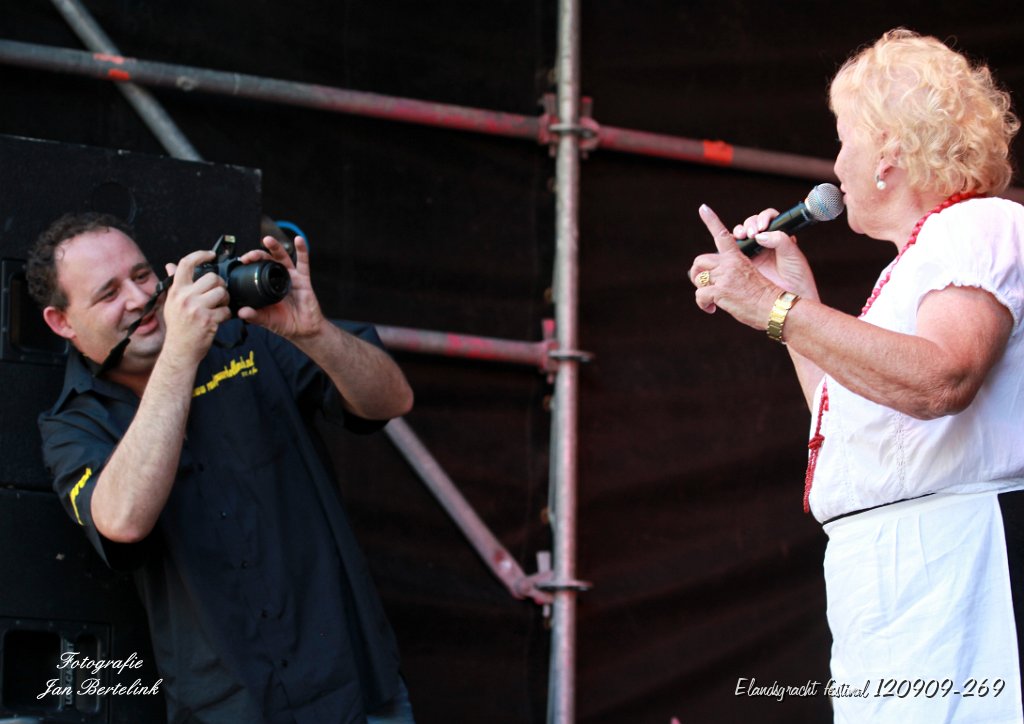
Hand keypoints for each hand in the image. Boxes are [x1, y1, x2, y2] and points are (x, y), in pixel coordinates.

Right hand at [162, 250, 231, 363]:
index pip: (186, 263)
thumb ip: (174, 284)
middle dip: (220, 285)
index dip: (200, 255)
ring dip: (225, 300)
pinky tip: (220, 319)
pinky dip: (227, 315)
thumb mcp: (172, 303)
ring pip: (222, 292)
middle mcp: (184, 297)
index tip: (211, 255)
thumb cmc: (178, 327)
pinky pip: (226, 310)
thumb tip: (170, 265)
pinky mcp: (207, 320)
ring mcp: (196, 308)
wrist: (179, 350)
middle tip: (219, 295)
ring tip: (219, 307)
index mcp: (176, 291)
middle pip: (212, 277)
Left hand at [236, 236, 325, 339]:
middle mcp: (278, 279)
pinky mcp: (303, 279)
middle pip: (267, 261)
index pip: (256, 270)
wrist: (303, 330)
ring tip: (268, 240)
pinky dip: (302, 250)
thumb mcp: (266, 320)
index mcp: (267, 287)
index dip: (249, 264)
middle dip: (258, 254)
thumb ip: (254, 316)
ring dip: (275, 247)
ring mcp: (291, 277)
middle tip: (250, 255)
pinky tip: (299, 240)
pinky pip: (303, 263)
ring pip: (282, 258)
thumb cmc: (285, 323)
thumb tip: (241, 312)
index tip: (242, 262)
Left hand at [688, 204, 783, 328]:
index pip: (723, 236)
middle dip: (697, 273)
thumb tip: (723, 275)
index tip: (703, 208)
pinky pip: (700, 295)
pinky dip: (703, 304)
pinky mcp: (720, 291)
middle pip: (700, 260)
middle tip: (703, 284)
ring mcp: (724, 277)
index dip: (712, 220)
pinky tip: (712, 309)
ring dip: (701, 290)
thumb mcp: (753, 276)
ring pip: (698, 278)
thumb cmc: (770, 294)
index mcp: (738, 258)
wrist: (776, 308)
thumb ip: (737, 270)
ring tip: (710, 299)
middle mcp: (729, 264)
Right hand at [731, 207, 818, 299]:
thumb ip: (780, 240)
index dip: (763, 219)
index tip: (762, 227)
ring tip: (742, 237)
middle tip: (752, 234)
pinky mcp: (741, 264)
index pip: (767, 219)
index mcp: (777, 237)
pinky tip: (731, 247)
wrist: (788, 299)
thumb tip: (761, 235)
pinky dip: (729, 246)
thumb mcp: (792, 255)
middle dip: (749, 225)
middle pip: (751, 225)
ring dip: (739, 233)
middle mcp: (764, 243)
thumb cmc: (796, 277)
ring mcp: (752, 253)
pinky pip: (731, 252)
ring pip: (740, 235)